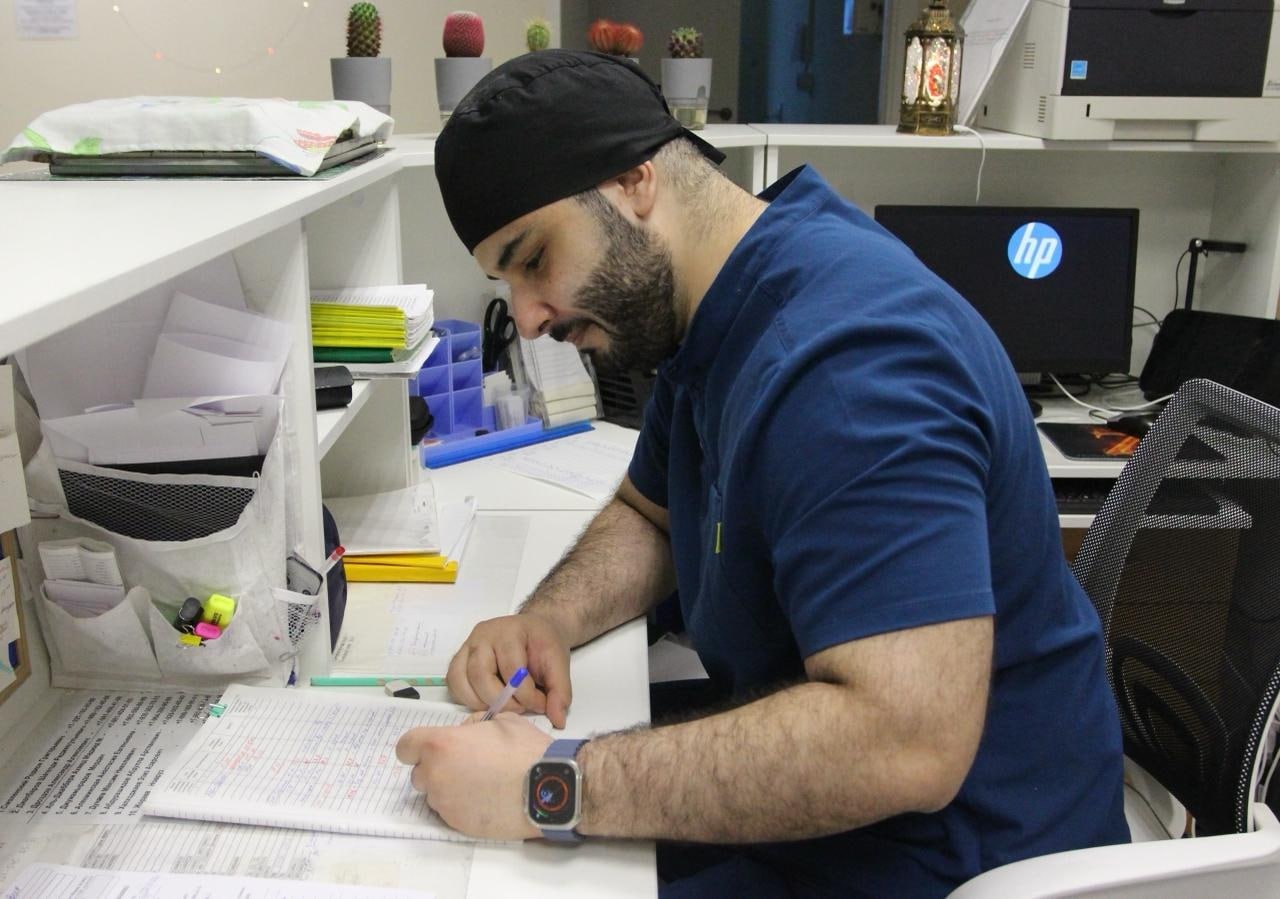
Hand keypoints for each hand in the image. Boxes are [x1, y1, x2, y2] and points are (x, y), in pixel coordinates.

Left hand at [395, 713, 550, 839]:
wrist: (547, 788)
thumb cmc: (525, 750)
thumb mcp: (502, 721)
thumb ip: (475, 725)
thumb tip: (467, 732)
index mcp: (440, 745)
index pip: (405, 747)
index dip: (417, 747)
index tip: (432, 748)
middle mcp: (435, 775)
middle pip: (419, 774)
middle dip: (436, 769)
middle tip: (464, 765)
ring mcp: (445, 803)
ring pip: (435, 795)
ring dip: (449, 788)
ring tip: (480, 784)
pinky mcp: (457, 824)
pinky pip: (450, 812)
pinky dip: (462, 806)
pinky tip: (486, 800)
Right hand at [447, 612, 572, 727]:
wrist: (533, 630)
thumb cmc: (543, 645)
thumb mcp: (559, 664)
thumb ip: (560, 691)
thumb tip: (557, 720)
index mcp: (510, 630)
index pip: (512, 669)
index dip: (527, 695)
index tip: (541, 704)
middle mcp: (483, 635)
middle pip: (480, 675)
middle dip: (502, 701)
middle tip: (520, 708)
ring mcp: (467, 646)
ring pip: (462, 680)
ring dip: (482, 703)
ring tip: (504, 707)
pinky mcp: (459, 659)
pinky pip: (454, 683)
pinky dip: (467, 699)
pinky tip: (487, 703)